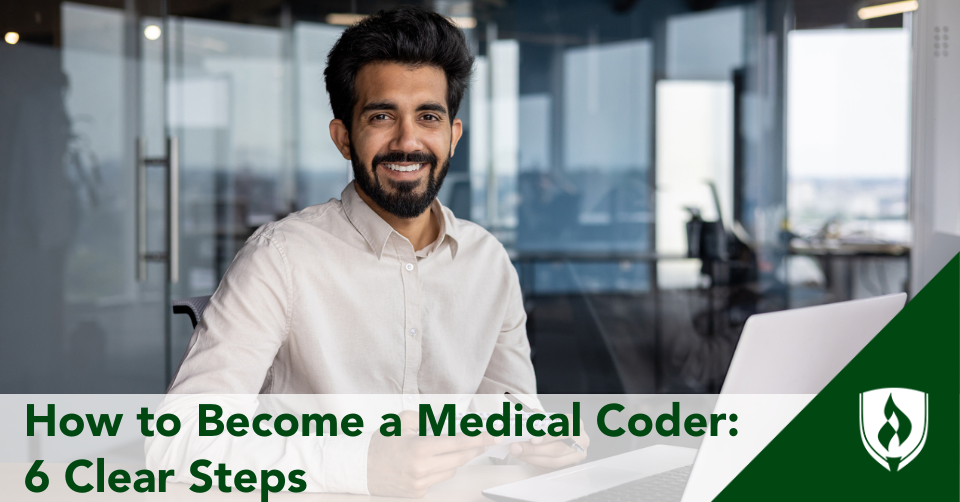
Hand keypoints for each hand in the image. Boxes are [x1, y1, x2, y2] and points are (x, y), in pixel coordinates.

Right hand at [367, 411, 501, 496]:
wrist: (361, 467)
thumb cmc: (381, 443)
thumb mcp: (402, 422)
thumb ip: (428, 419)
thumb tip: (452, 422)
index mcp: (419, 448)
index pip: (458, 443)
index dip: (478, 438)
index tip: (491, 435)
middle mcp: (421, 469)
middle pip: (460, 458)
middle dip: (475, 448)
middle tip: (484, 440)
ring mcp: (420, 483)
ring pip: (451, 469)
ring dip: (455, 458)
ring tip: (448, 449)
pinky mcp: (418, 492)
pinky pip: (439, 479)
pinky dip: (440, 469)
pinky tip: (431, 461)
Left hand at [510, 415, 588, 468]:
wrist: (568, 434)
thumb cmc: (557, 424)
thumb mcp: (549, 416)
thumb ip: (539, 417)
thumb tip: (525, 421)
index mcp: (576, 424)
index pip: (563, 430)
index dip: (548, 436)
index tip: (532, 439)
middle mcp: (581, 441)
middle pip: (557, 449)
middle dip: (534, 450)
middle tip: (517, 448)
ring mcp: (578, 455)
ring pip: (554, 462)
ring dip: (533, 459)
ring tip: (519, 453)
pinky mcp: (571, 466)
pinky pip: (552, 468)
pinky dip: (537, 464)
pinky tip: (526, 458)